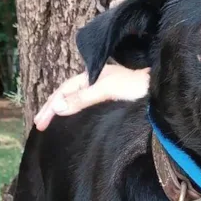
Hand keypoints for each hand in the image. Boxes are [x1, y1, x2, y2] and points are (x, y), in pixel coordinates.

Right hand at [34, 63, 149, 130]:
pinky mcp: (115, 97)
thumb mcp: (107, 90)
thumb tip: (56, 106)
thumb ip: (83, 98)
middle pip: (68, 93)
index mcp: (92, 75)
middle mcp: (97, 79)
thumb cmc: (137, 86)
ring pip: (78, 97)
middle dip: (52, 107)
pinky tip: (75, 117)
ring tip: (50, 120)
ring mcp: (106, 88)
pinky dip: (77, 110)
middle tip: (38, 125)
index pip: (64, 90)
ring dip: (63, 108)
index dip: (51, 106)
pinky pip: (88, 103)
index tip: (40, 123)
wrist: (162, 87)